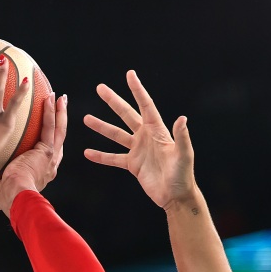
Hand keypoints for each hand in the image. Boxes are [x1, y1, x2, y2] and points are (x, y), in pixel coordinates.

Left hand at [0, 92, 66, 214]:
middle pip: (56, 138)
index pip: (46, 153)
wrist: (16, 198)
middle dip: (59, 121)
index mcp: (40, 173)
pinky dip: (51, 112)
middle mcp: (49, 164)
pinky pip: (49, 127)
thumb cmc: (7, 199)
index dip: (48, 140)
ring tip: (59, 97)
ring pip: (57, 129)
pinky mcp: (46, 151)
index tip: (47, 130)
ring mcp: (50, 157)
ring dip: (59, 112)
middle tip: (59, 107)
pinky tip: (51, 99)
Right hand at [83, 70, 196, 210]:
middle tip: (100, 88)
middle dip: (113, 101)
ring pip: (116, 134)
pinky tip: (87, 153)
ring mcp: (138, 150)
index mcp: (158, 131)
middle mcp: (146, 137)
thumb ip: (182, 137)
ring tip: (86, 118)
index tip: (130, 74)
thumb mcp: (184, 155)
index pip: (145, 105)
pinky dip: (101, 156)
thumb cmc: (183, 175)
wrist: (176, 197)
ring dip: (102, 127)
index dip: (137, 90)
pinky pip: (113, 158)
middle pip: (126, 114)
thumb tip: (182, 118)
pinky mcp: (132, 165)